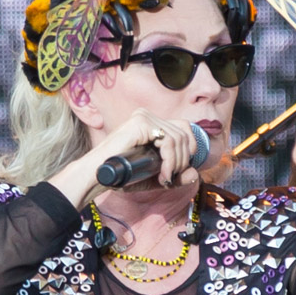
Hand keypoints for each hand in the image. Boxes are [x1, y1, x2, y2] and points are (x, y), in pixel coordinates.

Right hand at [51, 108, 198, 208]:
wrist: (100, 176)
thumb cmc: (123, 176)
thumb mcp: (155, 177)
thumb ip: (175, 176)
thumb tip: (195, 173)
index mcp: (150, 123)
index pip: (184, 128)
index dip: (189, 149)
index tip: (178, 170)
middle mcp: (147, 116)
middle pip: (184, 132)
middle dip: (182, 159)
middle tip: (170, 177)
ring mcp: (144, 117)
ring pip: (178, 138)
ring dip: (176, 163)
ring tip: (165, 178)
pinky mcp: (141, 123)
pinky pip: (168, 140)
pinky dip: (170, 160)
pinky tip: (162, 174)